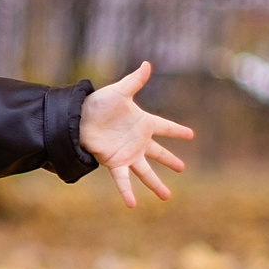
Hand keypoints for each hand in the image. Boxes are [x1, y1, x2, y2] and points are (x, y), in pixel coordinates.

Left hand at [79, 61, 193, 208]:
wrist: (77, 117)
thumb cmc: (98, 103)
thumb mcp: (120, 91)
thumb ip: (135, 81)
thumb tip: (147, 64)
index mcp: (142, 123)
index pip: (165, 127)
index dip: (177, 131)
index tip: (191, 135)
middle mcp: (137, 141)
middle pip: (158, 154)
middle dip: (170, 160)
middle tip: (182, 168)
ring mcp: (127, 154)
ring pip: (146, 172)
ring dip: (156, 184)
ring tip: (167, 197)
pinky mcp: (115, 163)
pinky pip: (123, 180)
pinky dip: (127, 192)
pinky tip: (132, 205)